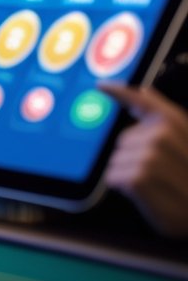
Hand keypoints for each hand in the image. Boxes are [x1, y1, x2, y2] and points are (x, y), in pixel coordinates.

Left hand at [100, 83, 187, 237]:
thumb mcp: (187, 144)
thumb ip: (164, 117)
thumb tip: (143, 90)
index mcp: (177, 125)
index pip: (143, 102)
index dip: (120, 92)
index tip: (101, 86)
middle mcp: (164, 136)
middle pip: (123, 139)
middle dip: (135, 157)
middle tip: (161, 176)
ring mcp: (150, 156)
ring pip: (116, 159)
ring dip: (130, 174)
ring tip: (157, 186)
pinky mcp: (138, 177)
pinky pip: (113, 177)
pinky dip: (125, 188)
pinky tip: (147, 195)